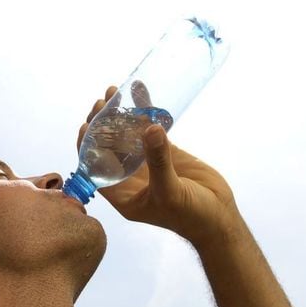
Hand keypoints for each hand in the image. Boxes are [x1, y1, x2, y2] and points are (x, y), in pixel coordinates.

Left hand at [77, 85, 243, 247]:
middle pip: (107, 146)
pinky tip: (138, 89)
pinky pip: (150, 128)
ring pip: (127, 134)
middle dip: (102, 124)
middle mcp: (129, 176)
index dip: (87, 147)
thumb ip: (159, 161)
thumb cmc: (189, 216)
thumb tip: (149, 129)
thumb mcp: (169, 192)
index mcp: (121, 194)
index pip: (95, 168)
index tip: (86, 126)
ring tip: (114, 91)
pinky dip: (144, 110)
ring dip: (119, 113)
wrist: (218, 217)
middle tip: (102, 103)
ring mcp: (147, 161)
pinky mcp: (165, 150)